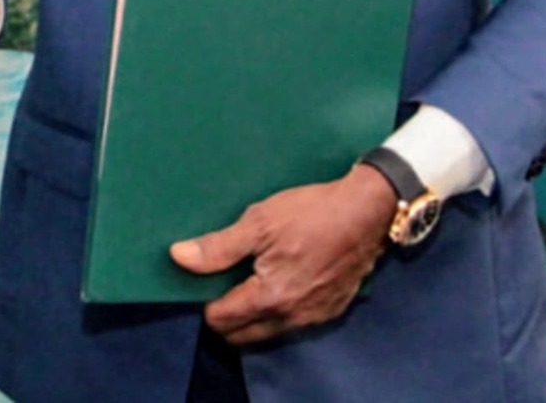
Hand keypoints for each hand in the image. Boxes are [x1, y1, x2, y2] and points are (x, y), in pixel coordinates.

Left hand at [169, 164, 398, 346]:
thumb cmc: (310, 213)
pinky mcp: (331, 310)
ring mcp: (314, 317)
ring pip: (267, 331)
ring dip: (251, 316)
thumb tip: (178, 258)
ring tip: (248, 279)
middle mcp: (291, 317)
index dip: (204, 302)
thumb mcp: (258, 222)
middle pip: (241, 335)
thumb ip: (218, 247)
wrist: (367, 211)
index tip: (203, 281)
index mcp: (269, 298)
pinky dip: (277, 311)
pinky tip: (278, 281)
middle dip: (225, 317)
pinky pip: (292, 323)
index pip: (221, 320)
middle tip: (222, 283)